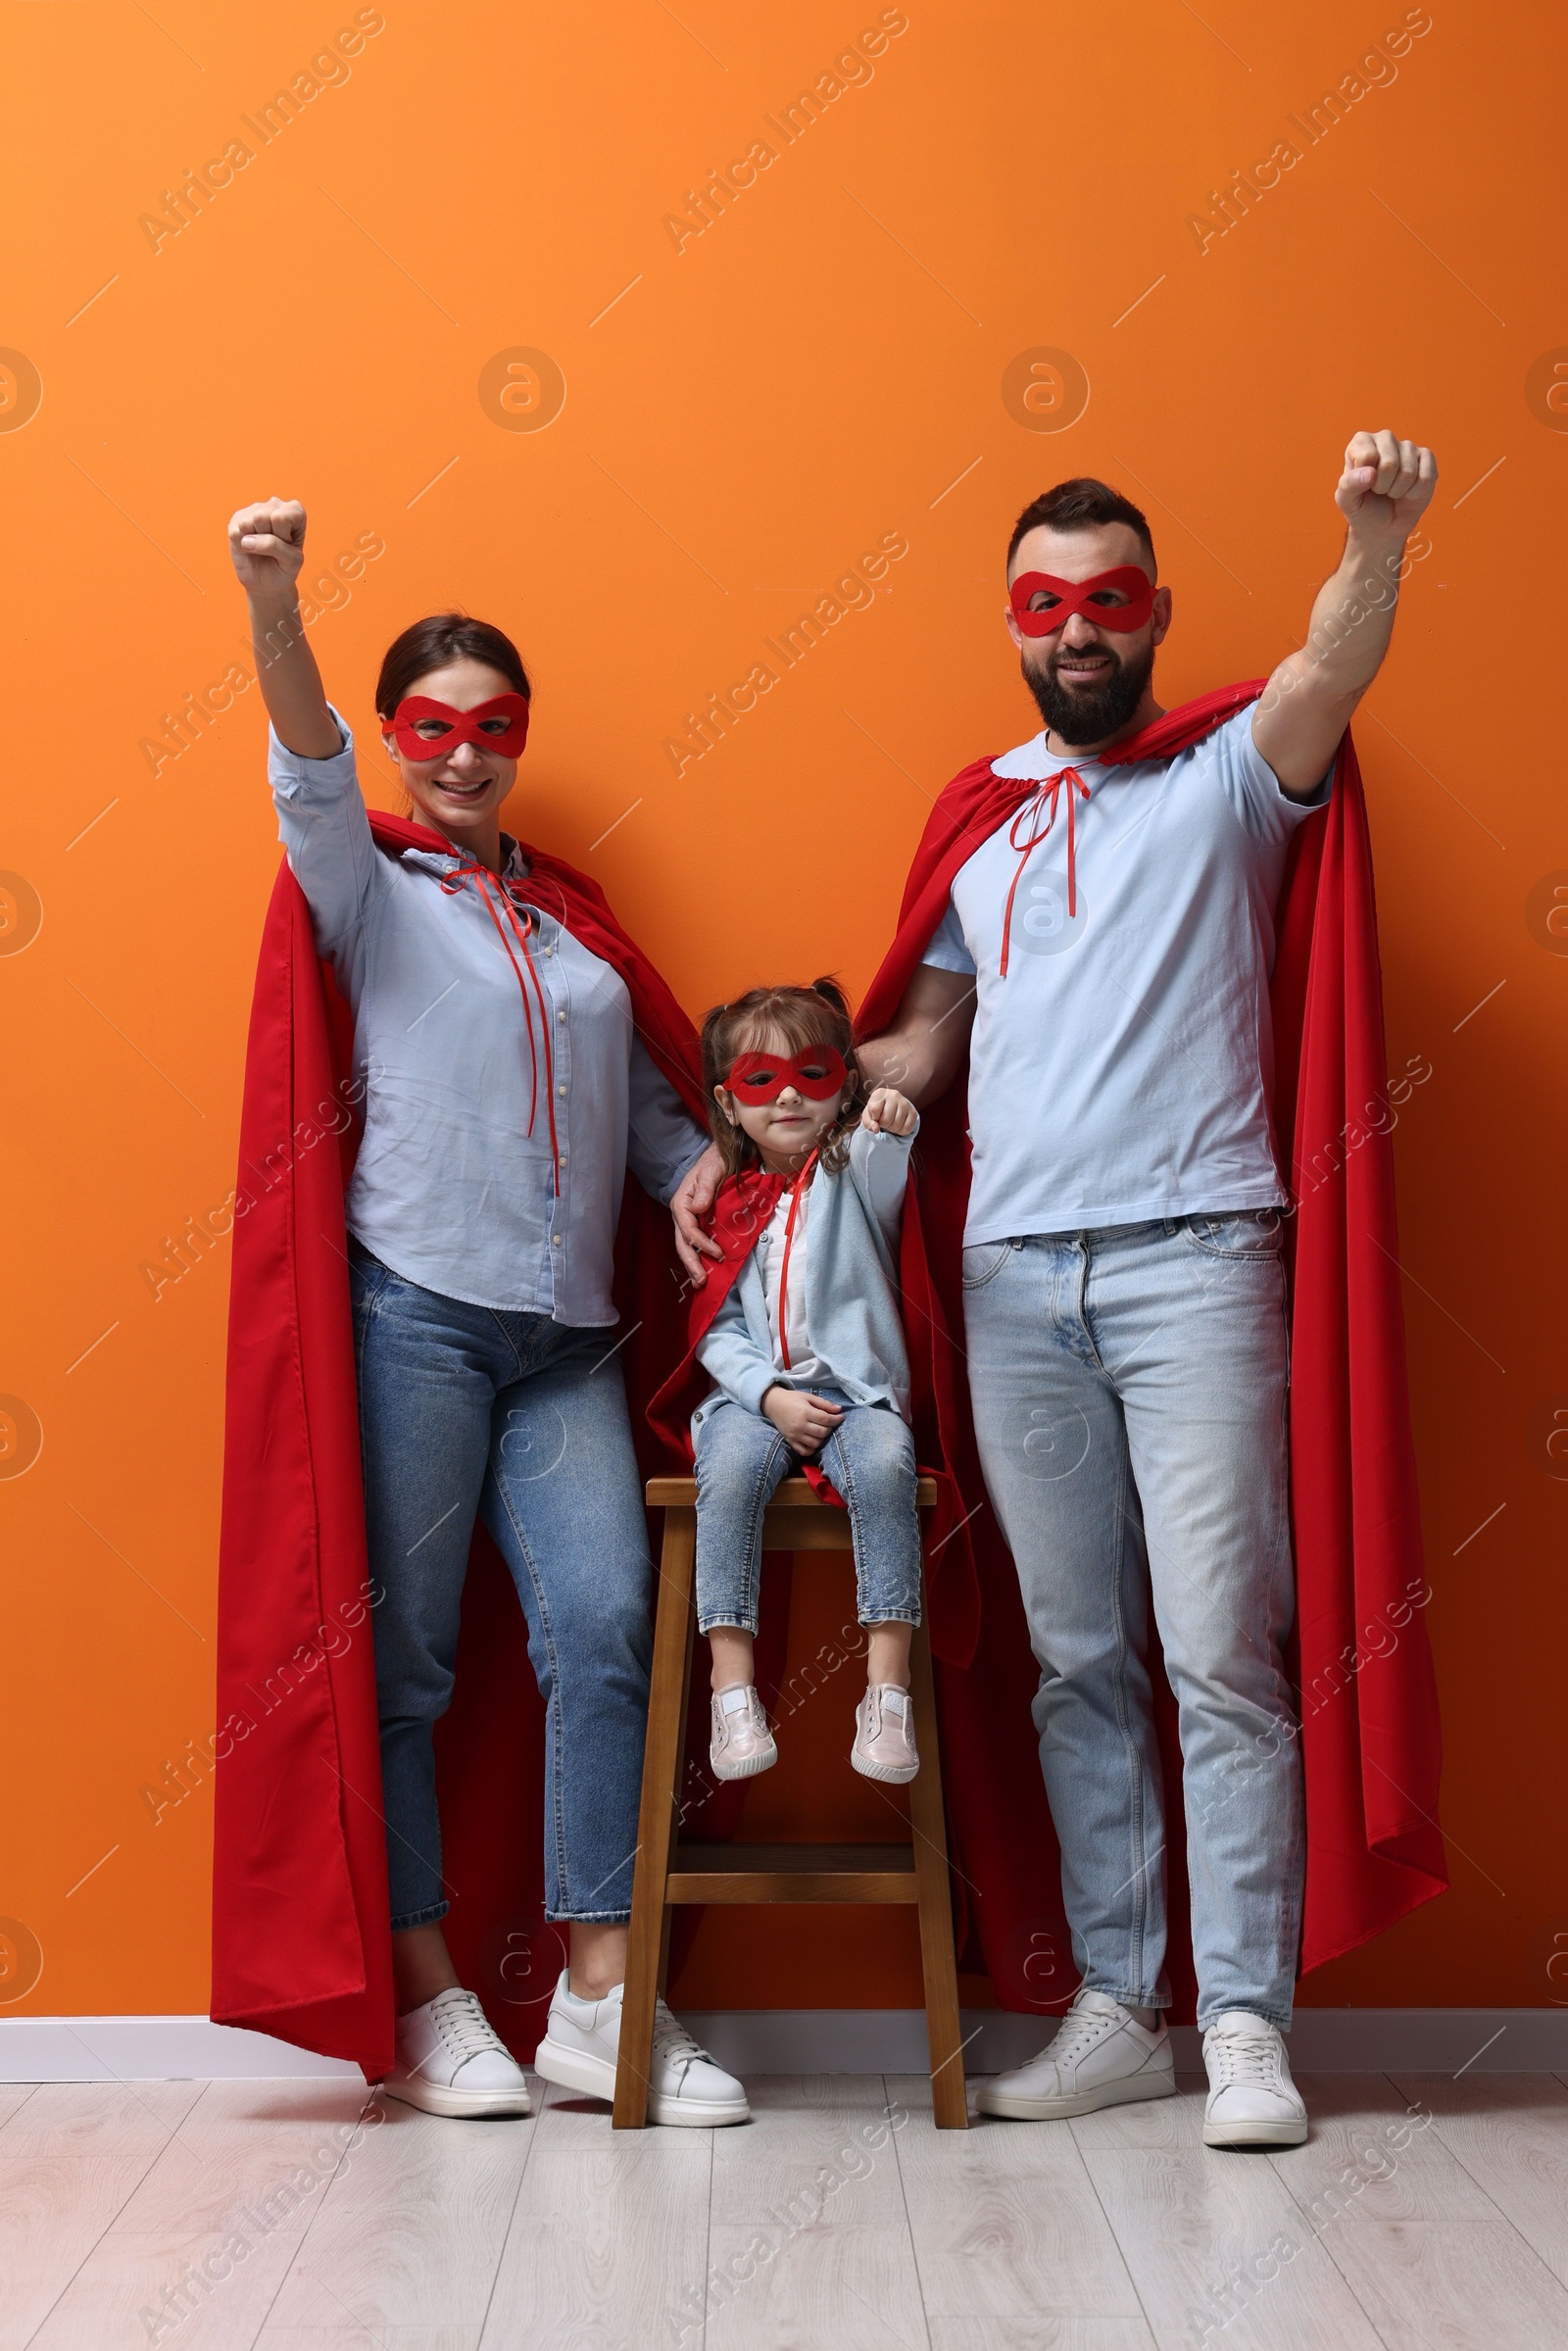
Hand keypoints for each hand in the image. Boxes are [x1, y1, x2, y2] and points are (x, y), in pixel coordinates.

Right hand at [227, 497, 306, 601]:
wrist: (268, 582)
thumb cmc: (284, 568)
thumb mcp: (291, 561)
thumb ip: (275, 546)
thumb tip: (246, 540)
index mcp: (294, 510)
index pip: (281, 517)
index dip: (283, 536)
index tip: (288, 544)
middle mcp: (274, 504)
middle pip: (262, 517)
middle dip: (268, 539)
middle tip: (273, 547)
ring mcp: (253, 510)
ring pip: (247, 523)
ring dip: (255, 542)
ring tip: (262, 547)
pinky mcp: (236, 521)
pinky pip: (235, 533)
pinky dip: (242, 547)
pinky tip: (250, 547)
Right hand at [672, 1142, 725, 1284]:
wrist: (718, 1158)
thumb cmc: (713, 1163)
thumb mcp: (711, 1171)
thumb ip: (706, 1188)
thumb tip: (699, 1208)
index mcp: (681, 1203)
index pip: (688, 1229)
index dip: (702, 1243)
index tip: (718, 1253)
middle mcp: (681, 1214)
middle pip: (682, 1243)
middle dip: (691, 1263)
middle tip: (701, 1281)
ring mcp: (688, 1220)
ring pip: (686, 1246)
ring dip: (693, 1265)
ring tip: (701, 1283)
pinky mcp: (697, 1224)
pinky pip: (695, 1243)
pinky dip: (699, 1257)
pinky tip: (706, 1271)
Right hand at [762, 1386, 843, 1454]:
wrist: (773, 1404)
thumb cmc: (792, 1399)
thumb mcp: (808, 1397)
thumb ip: (824, 1404)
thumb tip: (839, 1410)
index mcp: (805, 1412)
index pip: (826, 1420)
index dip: (836, 1419)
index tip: (841, 1417)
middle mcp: (800, 1426)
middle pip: (823, 1432)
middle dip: (830, 1428)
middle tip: (829, 1423)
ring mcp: (795, 1435)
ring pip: (816, 1443)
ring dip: (822, 1438)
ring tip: (821, 1431)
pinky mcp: (790, 1441)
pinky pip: (804, 1451)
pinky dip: (812, 1449)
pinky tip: (813, 1441)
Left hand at [861, 1085, 916, 1137]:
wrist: (892, 1108)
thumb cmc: (877, 1111)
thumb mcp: (868, 1115)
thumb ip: (868, 1123)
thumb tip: (876, 1129)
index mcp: (880, 1093)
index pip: (874, 1109)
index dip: (873, 1118)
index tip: (875, 1116)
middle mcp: (894, 1094)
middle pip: (886, 1120)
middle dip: (883, 1124)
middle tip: (884, 1120)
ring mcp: (905, 1103)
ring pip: (896, 1126)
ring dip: (892, 1129)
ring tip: (891, 1122)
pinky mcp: (913, 1112)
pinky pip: (906, 1129)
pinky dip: (901, 1132)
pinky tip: (899, 1125)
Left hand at [1334, 431, 1436, 551]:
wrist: (1384, 525)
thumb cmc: (1363, 508)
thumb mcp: (1347, 501)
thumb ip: (1349, 485)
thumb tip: (1371, 473)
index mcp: (1361, 442)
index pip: (1367, 456)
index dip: (1367, 479)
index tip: (1364, 485)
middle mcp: (1385, 438)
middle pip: (1389, 464)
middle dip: (1383, 486)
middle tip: (1379, 490)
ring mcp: (1407, 446)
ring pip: (1408, 472)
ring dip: (1399, 491)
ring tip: (1392, 491)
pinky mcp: (1427, 457)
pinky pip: (1426, 477)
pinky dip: (1416, 492)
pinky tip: (1409, 491)